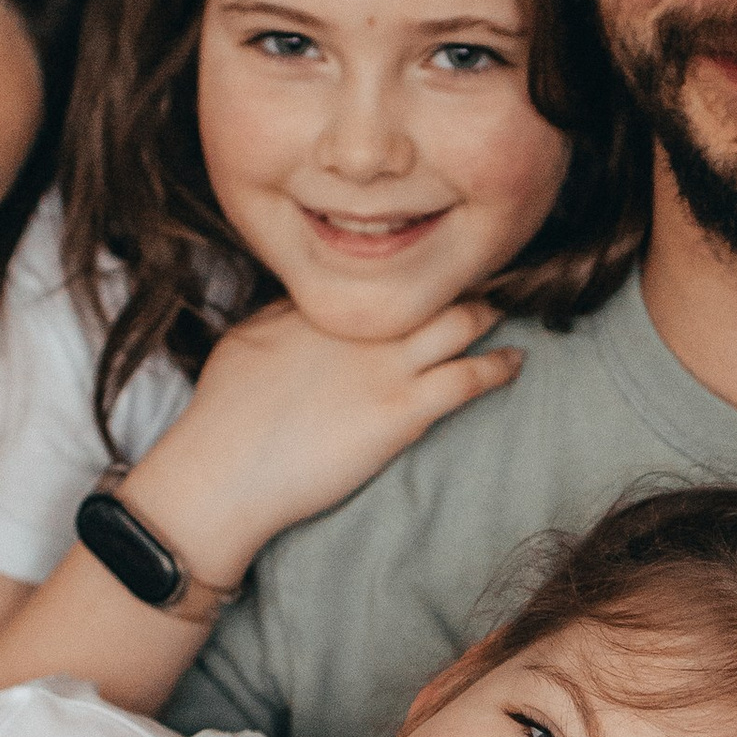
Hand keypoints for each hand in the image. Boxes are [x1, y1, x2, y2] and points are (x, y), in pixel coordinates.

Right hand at [124, 300, 522, 589]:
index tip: (431, 266)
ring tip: (505, 313)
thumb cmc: (222, 412)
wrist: (224, 470)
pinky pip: (469, 378)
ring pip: (461, 322)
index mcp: (324, 302)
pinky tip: (514, 363)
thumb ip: (287, 313)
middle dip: (460, 278)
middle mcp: (361, 324)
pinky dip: (498, 367)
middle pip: (430, 286)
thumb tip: (313, 303)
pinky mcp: (402, 411)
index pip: (383, 272)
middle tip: (483, 277)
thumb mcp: (248, 338)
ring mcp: (385, 364)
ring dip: (488, 314)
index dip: (412, 269)